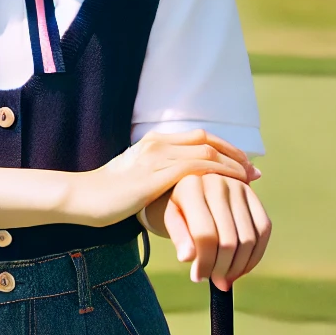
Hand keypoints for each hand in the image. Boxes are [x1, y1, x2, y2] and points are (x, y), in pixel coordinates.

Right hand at [77, 129, 256, 225]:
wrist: (82, 198)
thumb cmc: (106, 195)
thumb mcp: (135, 178)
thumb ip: (156, 174)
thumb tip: (174, 185)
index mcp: (154, 141)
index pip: (198, 137)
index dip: (224, 148)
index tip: (242, 163)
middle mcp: (158, 143)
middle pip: (207, 140)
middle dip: (234, 154)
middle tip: (253, 171)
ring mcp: (156, 157)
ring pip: (206, 152)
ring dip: (232, 165)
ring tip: (249, 179)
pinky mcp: (156, 176)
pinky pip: (196, 170)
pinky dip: (219, 174)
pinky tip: (232, 186)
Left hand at [146, 173, 270, 289]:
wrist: (196, 185)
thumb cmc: (180, 206)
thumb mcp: (171, 218)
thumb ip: (179, 238)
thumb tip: (187, 258)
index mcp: (191, 187)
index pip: (204, 235)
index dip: (204, 262)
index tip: (198, 278)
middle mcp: (218, 183)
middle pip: (228, 240)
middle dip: (222, 268)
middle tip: (216, 281)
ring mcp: (239, 187)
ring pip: (249, 239)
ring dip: (239, 266)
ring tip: (227, 277)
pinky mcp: (254, 195)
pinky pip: (263, 230)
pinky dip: (256, 255)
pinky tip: (243, 268)